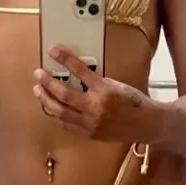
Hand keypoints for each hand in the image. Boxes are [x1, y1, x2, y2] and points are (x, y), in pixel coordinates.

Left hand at [34, 49, 157, 143]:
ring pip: (60, 112)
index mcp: (104, 91)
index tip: (53, 50)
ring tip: (39, 90)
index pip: (80, 70)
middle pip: (63, 94)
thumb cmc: (134, 102)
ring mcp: (90, 123)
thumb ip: (95, 82)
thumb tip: (75, 76)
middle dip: (47, 83)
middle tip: (38, 74)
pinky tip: (52, 107)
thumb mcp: (116, 85)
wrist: (147, 124)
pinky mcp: (89, 134)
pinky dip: (57, 115)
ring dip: (46, 100)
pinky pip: (66, 124)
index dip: (64, 59)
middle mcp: (95, 108)